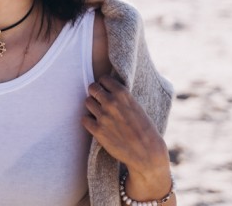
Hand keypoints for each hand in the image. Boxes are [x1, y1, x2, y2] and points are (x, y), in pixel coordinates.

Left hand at [82, 75, 171, 200]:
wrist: (146, 152)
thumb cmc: (145, 129)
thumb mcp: (136, 106)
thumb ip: (122, 98)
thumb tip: (108, 90)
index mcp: (123, 93)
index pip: (103, 79)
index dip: (104, 84)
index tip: (105, 90)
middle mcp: (111, 102)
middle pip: (92, 88)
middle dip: (95, 93)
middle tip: (100, 100)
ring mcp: (103, 116)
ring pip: (87, 102)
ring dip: (92, 106)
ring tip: (100, 113)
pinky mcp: (97, 131)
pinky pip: (84, 119)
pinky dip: (89, 121)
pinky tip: (97, 124)